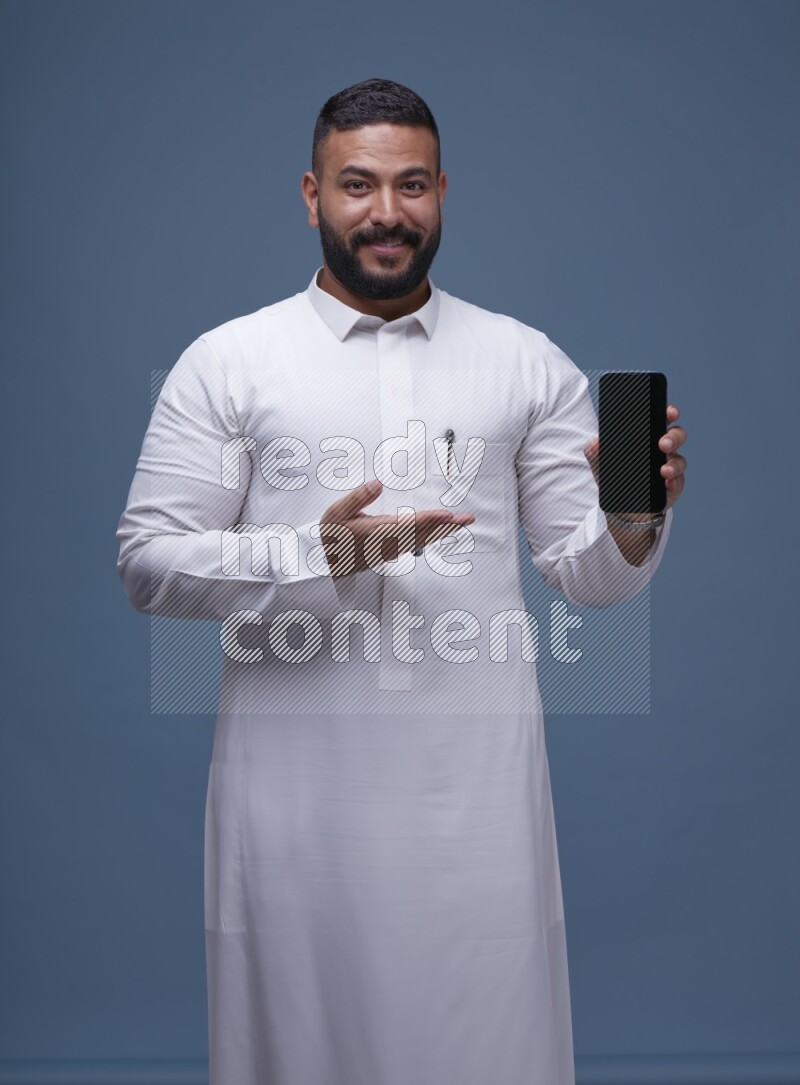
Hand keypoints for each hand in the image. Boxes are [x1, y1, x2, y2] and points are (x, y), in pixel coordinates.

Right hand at [318, 479, 475, 576]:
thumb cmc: (331, 537)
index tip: (447, 515)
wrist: (325, 563)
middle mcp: (388, 543)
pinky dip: (433, 538)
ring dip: (444, 532)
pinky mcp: (392, 552)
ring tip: (462, 523)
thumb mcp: (337, 512)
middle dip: (447, 526)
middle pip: (424, 534)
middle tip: (467, 519)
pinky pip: (418, 545)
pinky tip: (442, 533)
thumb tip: (377, 484)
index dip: (430, 519)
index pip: (409, 524)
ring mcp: (392, 549)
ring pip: (423, 540)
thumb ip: (358, 498)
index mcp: (376, 532)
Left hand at [584, 403, 686, 511]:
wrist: (620, 508)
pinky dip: (674, 482)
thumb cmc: (615, 479)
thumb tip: (595, 442)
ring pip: (679, 460)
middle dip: (674, 436)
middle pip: (676, 436)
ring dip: (674, 464)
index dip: (668, 413)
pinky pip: (678, 482)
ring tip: (664, 471)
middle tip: (663, 444)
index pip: (660, 420)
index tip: (669, 412)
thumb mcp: (601, 464)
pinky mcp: (672, 486)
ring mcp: (669, 467)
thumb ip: (595, 451)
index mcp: (647, 438)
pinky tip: (667, 483)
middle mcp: (661, 450)